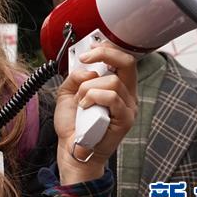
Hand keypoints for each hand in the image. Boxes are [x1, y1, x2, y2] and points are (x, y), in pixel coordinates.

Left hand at [54, 45, 137, 183]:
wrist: (71, 147)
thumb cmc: (73, 123)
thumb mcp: (68, 92)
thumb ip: (76, 76)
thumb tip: (88, 69)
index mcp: (116, 85)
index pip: (122, 59)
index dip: (107, 49)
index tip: (89, 49)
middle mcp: (126, 94)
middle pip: (128, 62)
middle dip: (104, 54)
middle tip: (85, 59)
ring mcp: (128, 107)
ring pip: (113, 81)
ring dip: (89, 87)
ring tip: (81, 100)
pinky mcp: (125, 119)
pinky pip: (112, 97)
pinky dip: (93, 97)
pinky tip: (85, 106)